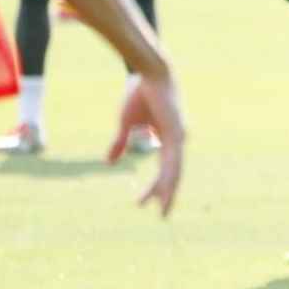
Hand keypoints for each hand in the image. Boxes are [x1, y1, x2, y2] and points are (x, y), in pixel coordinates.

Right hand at [107, 71, 186, 216]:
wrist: (148, 73)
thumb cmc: (138, 94)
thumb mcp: (126, 124)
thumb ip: (120, 144)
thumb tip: (108, 164)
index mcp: (168, 139)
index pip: (164, 169)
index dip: (157, 186)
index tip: (144, 203)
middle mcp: (177, 140)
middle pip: (172, 174)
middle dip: (165, 195)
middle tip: (162, 216)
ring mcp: (179, 137)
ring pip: (174, 171)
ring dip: (168, 191)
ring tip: (164, 210)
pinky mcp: (176, 133)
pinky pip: (174, 160)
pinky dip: (170, 176)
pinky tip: (168, 189)